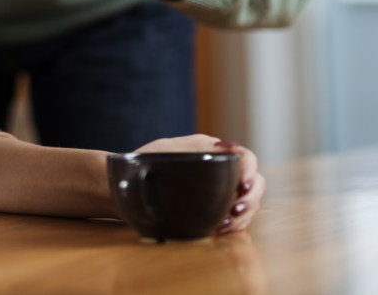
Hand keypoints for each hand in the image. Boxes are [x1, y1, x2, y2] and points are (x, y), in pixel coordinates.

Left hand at [134, 134, 264, 234]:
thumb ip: (196, 148)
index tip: (242, 185)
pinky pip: (234, 220)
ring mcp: (218, 193)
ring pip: (248, 204)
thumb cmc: (142, 163)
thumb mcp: (167, 150)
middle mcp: (220, 172)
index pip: (247, 158)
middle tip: (235, 211)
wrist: (123, 185)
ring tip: (226, 224)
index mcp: (212, 152)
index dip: (251, 171)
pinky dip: (233, 227)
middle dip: (251, 199)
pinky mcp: (212, 212)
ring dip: (243, 216)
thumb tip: (227, 147)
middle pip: (254, 184)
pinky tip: (219, 230)